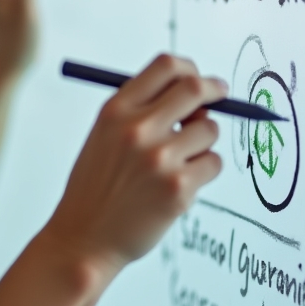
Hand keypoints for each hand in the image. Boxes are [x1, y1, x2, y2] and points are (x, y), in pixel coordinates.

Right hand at [44, 55, 225, 276]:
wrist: (84, 238)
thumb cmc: (96, 187)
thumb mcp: (104, 136)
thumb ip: (141, 110)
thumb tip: (193, 93)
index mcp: (115, 111)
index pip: (165, 67)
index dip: (189, 69)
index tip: (200, 79)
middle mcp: (137, 129)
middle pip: (194, 89)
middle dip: (214, 91)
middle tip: (220, 98)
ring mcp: (160, 159)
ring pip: (210, 130)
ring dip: (203, 141)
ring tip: (179, 161)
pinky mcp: (179, 188)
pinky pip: (213, 164)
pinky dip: (203, 171)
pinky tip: (177, 184)